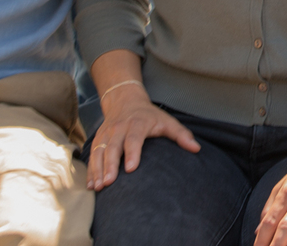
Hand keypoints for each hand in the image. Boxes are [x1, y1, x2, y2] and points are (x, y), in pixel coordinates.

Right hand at [85, 85, 199, 189]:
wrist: (125, 100)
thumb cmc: (149, 115)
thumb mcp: (166, 120)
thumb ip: (181, 134)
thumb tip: (196, 148)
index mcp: (137, 123)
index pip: (134, 139)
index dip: (132, 153)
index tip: (131, 168)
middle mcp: (118, 128)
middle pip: (112, 147)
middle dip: (109, 165)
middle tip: (109, 182)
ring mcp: (106, 134)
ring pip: (98, 152)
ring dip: (97, 170)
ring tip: (98, 187)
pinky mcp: (98, 139)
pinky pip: (91, 155)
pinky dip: (90, 170)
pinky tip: (91, 185)